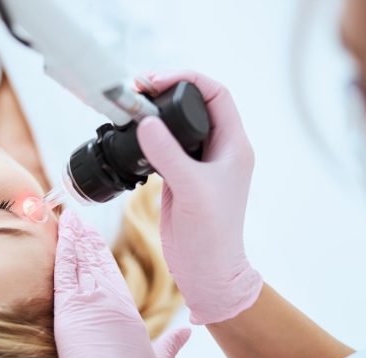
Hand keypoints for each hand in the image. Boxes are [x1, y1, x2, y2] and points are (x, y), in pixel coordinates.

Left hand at [54, 210, 189, 357]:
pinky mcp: (69, 317)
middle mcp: (109, 302)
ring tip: (66, 221)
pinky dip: (61, 256)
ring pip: (78, 264)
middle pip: (93, 262)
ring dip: (71, 241)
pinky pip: (63, 278)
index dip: (98, 249)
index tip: (91, 233)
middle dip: (83, 238)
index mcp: (128, 311)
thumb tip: (186, 333)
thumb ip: (172, 343)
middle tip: (74, 218)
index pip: (109, 271)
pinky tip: (58, 240)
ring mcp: (88, 307)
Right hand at [135, 70, 262, 324]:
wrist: (206, 270)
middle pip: (195, 105)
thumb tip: (146, 122)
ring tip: (132, 107)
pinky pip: (165, 147)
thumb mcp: (191, 189)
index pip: (217, 95)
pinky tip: (132, 137)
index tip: (158, 80)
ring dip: (157, 114)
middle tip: (139, 90)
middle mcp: (218, 150)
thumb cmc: (212, 235)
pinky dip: (149, 137)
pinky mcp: (180, 177)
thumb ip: (169, 154)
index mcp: (233, 145)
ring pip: (178, 125)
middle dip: (168, 91)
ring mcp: (199, 163)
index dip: (189, 79)